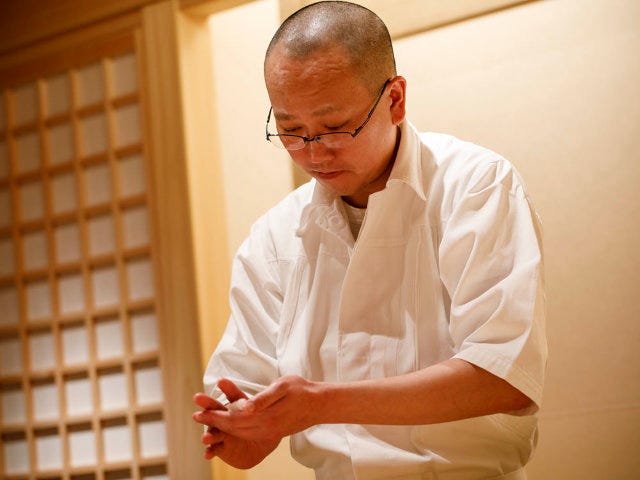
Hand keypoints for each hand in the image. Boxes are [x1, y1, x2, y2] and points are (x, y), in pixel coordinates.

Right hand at [192, 380, 279, 468]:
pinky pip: (214, 449)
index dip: (228, 388)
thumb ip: (262, 408)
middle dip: (207, 404)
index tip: (221, 381)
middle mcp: (226, 418)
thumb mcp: (267, 415)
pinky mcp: (221, 447)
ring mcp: (222, 433)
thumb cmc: (264, 424)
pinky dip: (210, 451)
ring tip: (205, 437)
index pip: (233, 395)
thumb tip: (260, 404)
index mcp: (238, 407)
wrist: (261, 445)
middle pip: (217, 410)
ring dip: (209, 433)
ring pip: (213, 431)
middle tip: (197, 397)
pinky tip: (207, 454)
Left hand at [194, 375, 320, 442]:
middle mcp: (265, 429)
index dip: (214, 417)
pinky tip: (228, 425)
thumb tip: (244, 407)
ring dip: (221, 428)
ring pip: (239, 433)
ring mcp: (269, 433)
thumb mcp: (282, 386)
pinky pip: (248, 434)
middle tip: (196, 417)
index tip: (199, 413)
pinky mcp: (272, 433)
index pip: (233, 420)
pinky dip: (234, 430)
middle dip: (213, 423)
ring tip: (207, 422)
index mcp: (266, 417)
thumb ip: (263, 398)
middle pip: (233, 428)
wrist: (319, 404)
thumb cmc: (301, 390)